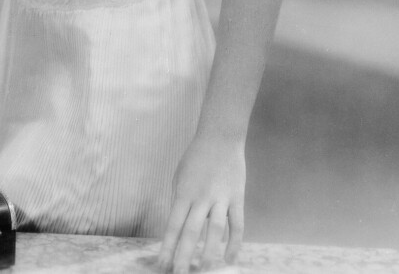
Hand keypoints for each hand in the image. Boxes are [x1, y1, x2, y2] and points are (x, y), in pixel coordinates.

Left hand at [157, 134, 244, 272]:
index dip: (167, 247)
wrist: (219, 137)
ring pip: (215, 231)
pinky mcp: (237, 198)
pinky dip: (234, 243)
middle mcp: (201, 198)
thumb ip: (179, 201)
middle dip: (184, 256)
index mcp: (183, 193)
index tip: (161, 265)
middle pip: (191, 232)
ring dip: (210, 253)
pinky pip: (237, 225)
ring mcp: (220, 199)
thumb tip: (177, 226)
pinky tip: (230, 259)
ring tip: (204, 272)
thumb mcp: (179, 177)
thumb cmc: (195, 158)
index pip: (173, 226)